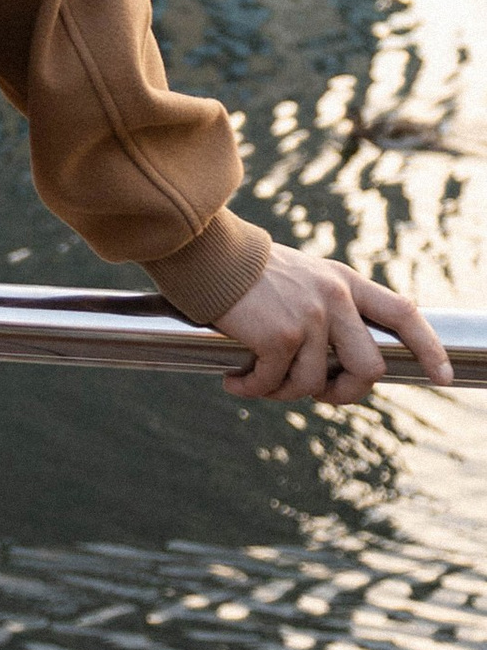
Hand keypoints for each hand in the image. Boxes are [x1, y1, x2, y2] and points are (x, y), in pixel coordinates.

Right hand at [212, 248, 452, 401]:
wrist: (207, 255)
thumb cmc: (248, 272)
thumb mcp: (303, 277)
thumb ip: (330, 306)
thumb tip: (344, 360)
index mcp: (344, 282)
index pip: (402, 314)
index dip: (428, 348)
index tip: (443, 377)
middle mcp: (334, 298)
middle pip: (368, 367)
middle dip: (345, 393)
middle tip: (316, 394)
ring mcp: (310, 317)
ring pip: (315, 384)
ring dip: (283, 392)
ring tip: (257, 381)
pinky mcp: (280, 336)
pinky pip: (274, 383)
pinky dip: (252, 388)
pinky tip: (234, 380)